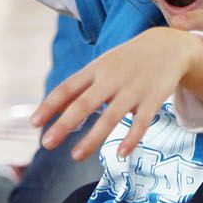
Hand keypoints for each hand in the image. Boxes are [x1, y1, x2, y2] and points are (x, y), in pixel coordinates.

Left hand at [32, 28, 202, 160]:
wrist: (169, 46)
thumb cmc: (128, 60)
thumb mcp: (102, 66)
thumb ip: (80, 87)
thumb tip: (52, 110)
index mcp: (96, 70)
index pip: (67, 88)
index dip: (49, 105)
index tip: (34, 123)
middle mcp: (111, 79)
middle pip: (84, 104)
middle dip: (64, 124)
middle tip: (46, 144)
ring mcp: (133, 90)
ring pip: (110, 117)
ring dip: (92, 138)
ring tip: (76, 156)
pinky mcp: (153, 99)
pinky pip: (141, 122)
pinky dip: (131, 138)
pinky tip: (121, 154)